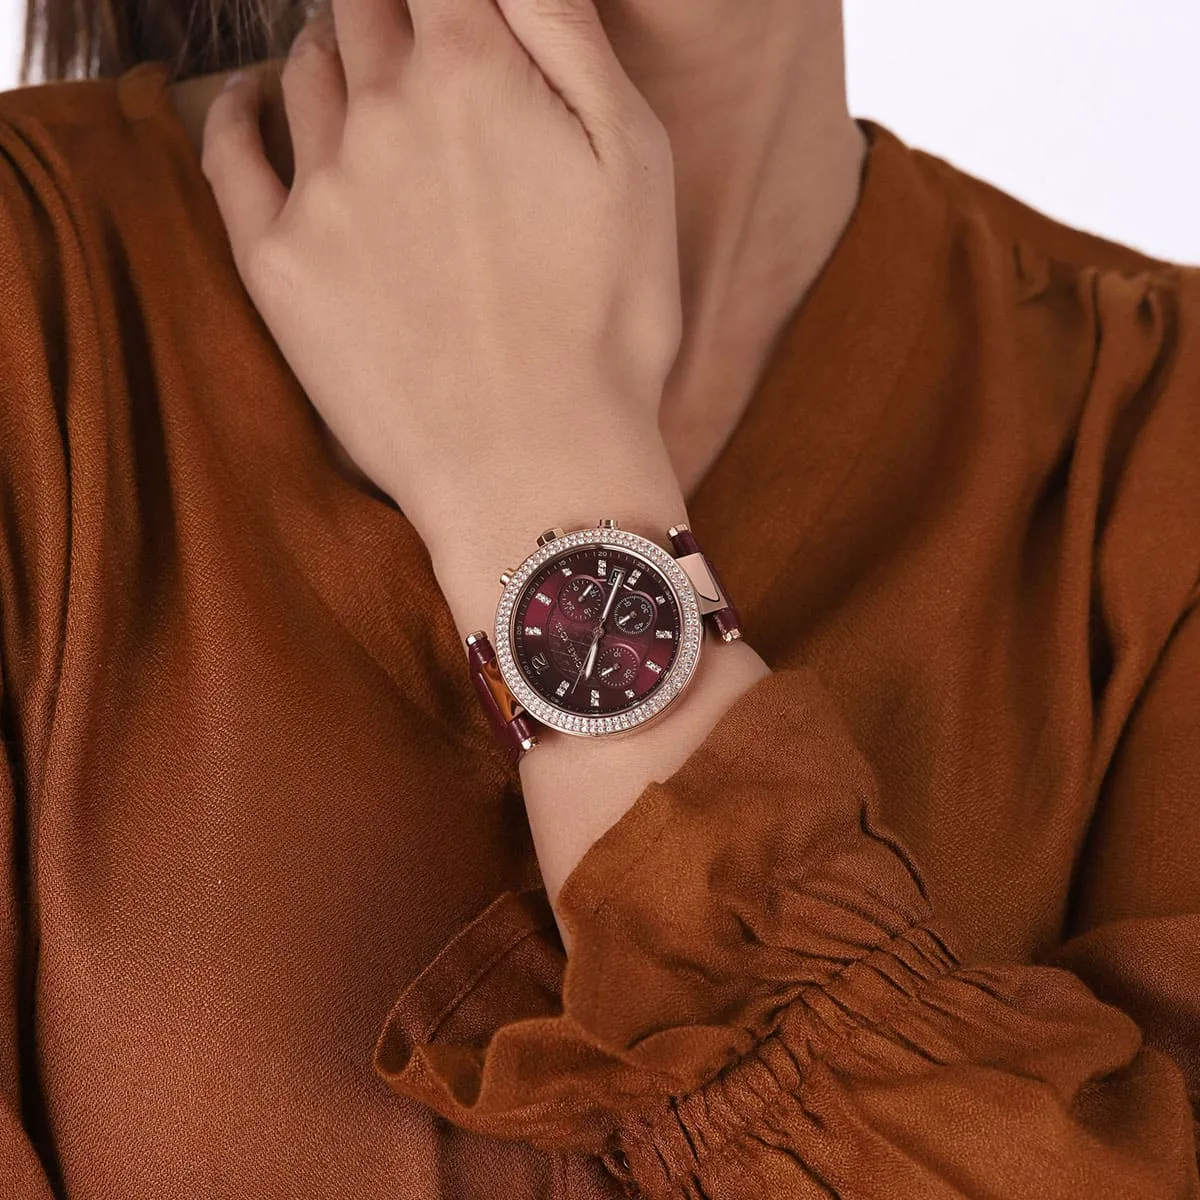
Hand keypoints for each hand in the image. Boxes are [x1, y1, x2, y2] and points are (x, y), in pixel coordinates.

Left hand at [201, 0, 687, 633]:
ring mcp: (319, 187)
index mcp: (473, 70)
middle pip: (363, 8)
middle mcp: (381, 109)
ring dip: (330, 51)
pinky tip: (250, 97)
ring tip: (352, 61)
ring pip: (304, 72)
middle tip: (414, 33)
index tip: (453, 18)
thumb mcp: (636, 158)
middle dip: (392, 9)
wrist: (534, 469)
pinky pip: (230, 152)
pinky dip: (238, 107)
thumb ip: (566, 31)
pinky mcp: (276, 262)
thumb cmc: (609, 324)